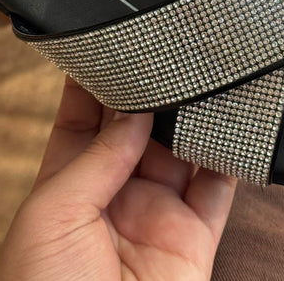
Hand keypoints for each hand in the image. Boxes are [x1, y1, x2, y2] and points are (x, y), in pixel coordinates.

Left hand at [0, 78, 236, 279]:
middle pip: (140, 129)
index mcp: (70, 186)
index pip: (85, 119)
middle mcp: (117, 194)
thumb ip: (95, 157)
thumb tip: (133, 110)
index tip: (116, 48)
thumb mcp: (52, 216)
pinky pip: (220, 186)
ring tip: (205, 82)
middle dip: (154, 96)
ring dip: (193, 120)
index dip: (99, 83)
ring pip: (183, 150)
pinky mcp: (195, 234)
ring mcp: (158, 212)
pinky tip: (232, 126)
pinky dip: (230, 156)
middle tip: (171, 58)